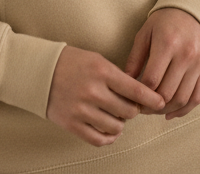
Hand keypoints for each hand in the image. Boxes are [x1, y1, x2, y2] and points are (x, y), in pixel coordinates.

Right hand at [47, 45, 164, 146]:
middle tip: (130, 106)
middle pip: (129, 111)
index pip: (136, 90)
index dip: (152, 99)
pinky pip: (98, 139)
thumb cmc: (71, 62)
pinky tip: (109, 130)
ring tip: (116, 115)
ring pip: (116, 127)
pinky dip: (108, 137)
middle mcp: (93, 91)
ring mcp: (81, 110)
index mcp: (102, 72)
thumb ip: (117, 76)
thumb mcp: (97, 60)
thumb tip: (139, 95)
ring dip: (121, 123)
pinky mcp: (71, 124)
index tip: (160, 102)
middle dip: (134, 110)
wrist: (39, 71)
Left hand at [123, 8, 199, 119]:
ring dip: (165, 110)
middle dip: (150, 106)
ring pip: (182, 99)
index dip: (139, 94)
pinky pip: (196, 98)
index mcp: (167, 44)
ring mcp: (199, 64)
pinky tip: (169, 113)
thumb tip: (124, 84)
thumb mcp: (144, 34)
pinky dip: (183, 110)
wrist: (193, 11)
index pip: (151, 80)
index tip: (130, 98)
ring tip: (152, 110)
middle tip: (139, 108)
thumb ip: (134, 59)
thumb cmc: (163, 22)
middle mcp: (186, 55)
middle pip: (166, 93)